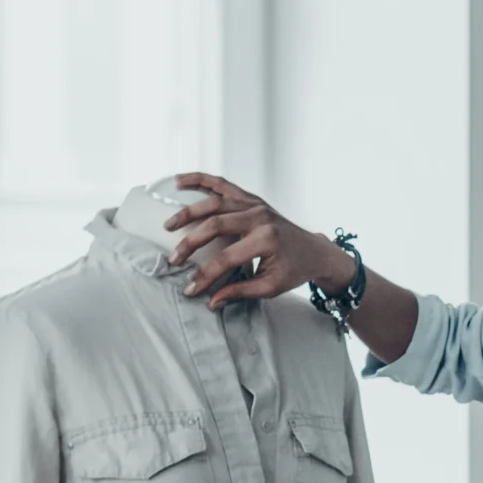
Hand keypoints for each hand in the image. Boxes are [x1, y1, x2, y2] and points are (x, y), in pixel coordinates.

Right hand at [163, 174, 354, 308]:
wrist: (314, 251)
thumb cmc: (293, 270)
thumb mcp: (270, 287)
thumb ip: (240, 292)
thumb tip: (211, 302)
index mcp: (266, 239)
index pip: (226, 258)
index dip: (205, 275)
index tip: (190, 289)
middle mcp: (259, 217)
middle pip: (215, 225)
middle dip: (190, 243)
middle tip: (173, 259)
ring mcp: (254, 204)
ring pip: (215, 201)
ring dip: (188, 211)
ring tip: (168, 224)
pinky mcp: (251, 198)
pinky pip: (222, 185)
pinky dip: (200, 180)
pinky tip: (180, 181)